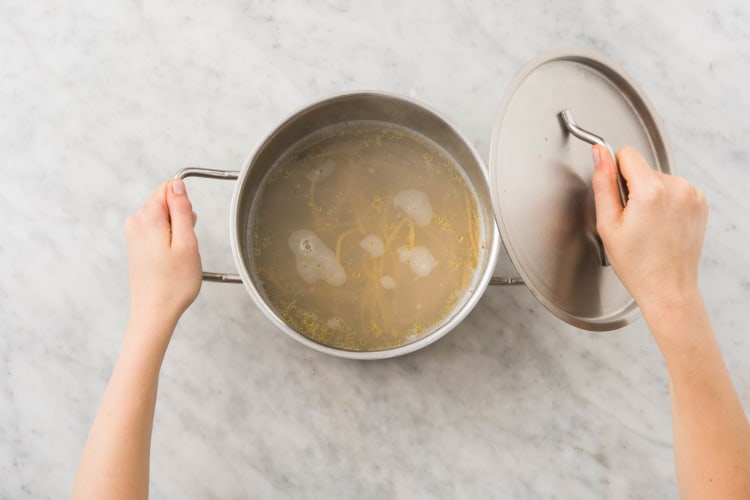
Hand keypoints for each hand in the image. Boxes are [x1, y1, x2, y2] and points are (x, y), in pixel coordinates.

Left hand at [124, 179, 201, 325]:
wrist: (154, 312)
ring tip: (178, 256)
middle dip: (182, 220)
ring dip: (177, 232)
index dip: (185, 206)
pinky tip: (170, 260)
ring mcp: (134, 233)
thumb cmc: (173, 284)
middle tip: (185, 246)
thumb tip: (178, 185)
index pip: (170, 188)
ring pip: (164, 217)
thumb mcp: (187, 242)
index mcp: (148, 217)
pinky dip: (168, 241)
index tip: (188, 227)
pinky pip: (158, 230)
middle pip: (166, 203)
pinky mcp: (136, 244)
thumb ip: (182, 209)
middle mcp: (136, 221)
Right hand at [592, 146, 708, 314]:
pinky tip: (660, 224)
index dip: (614, 172)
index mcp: (651, 191)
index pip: (627, 154)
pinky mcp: (700, 201)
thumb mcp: (607, 224)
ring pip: (657, 178)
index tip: (616, 196)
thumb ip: (603, 183)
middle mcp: (677, 187)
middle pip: (642, 168)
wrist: (668, 287)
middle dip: (632, 188)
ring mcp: (692, 194)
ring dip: (649, 194)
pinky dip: (664, 201)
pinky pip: (673, 188)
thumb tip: (600, 153)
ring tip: (646, 225)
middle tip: (630, 220)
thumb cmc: (637, 264)